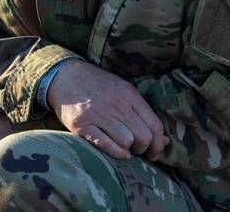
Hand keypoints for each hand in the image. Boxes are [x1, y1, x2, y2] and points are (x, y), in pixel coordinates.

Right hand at [46, 59, 168, 160]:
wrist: (64, 77)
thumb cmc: (97, 86)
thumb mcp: (123, 91)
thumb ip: (143, 114)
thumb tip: (165, 141)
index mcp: (129, 94)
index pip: (154, 125)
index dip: (158, 144)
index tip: (154, 152)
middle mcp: (116, 104)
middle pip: (143, 137)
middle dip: (143, 149)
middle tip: (137, 150)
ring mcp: (98, 114)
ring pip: (126, 142)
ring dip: (128, 150)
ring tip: (124, 148)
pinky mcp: (82, 125)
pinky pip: (105, 144)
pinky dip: (116, 153)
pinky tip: (118, 152)